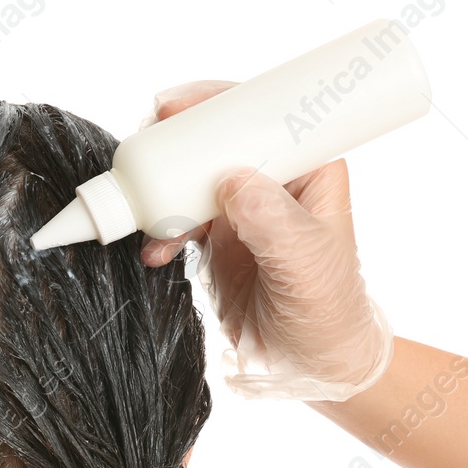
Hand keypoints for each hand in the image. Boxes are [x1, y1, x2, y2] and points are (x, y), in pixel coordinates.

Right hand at [137, 81, 392, 401]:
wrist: (310, 364)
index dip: (215, 102)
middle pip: (214, 138)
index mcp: (309, 165)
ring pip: (189, 177)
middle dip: (174, 145)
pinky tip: (153, 251)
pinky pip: (176, 216)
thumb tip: (233, 182)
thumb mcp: (306, 266)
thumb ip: (274, 223)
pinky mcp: (216, 235)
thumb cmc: (326, 312)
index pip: (261, 112)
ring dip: (160, 191)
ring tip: (143, 219)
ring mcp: (241, 205)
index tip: (175, 110)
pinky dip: (158, 228)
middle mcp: (273, 176)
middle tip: (141, 156)